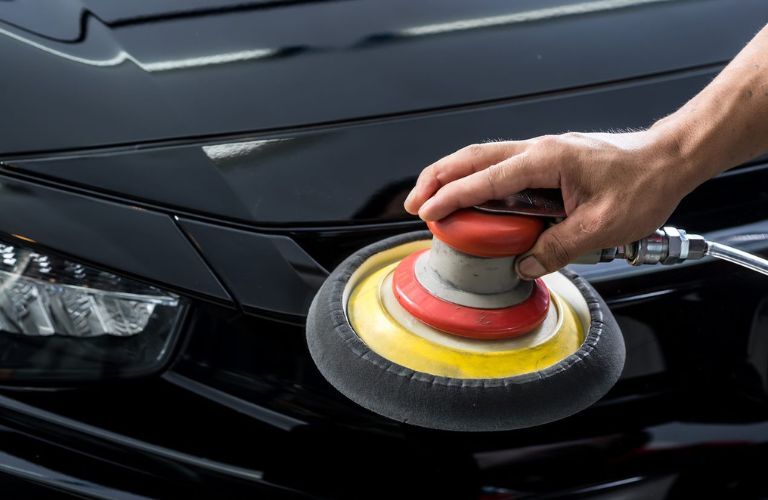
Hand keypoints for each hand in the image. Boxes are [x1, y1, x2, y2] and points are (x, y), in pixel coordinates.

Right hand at [404, 129, 698, 279]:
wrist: (668, 160)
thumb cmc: (643, 184)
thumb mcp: (601, 226)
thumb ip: (558, 247)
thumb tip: (523, 264)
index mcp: (547, 160)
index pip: (486, 178)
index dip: (452, 196)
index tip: (428, 212)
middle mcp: (539, 149)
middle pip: (472, 157)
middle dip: (437, 178)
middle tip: (414, 202)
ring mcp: (542, 152)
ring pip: (483, 157)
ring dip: (453, 176)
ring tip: (432, 199)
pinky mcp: (548, 160)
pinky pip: (502, 166)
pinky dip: (477, 179)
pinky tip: (472, 197)